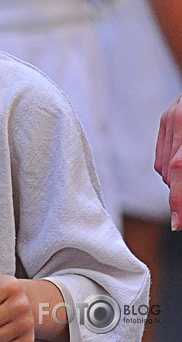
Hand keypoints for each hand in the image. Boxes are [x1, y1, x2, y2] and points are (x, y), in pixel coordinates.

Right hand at [155, 94, 181, 229]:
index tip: (178, 224)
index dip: (179, 200)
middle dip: (179, 195)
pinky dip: (171, 168)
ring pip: (164, 167)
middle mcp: (179, 120)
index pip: (181, 170)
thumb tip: (177, 182)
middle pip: (171, 171)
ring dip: (176, 180)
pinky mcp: (167, 117)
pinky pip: (161, 156)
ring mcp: (171, 118)